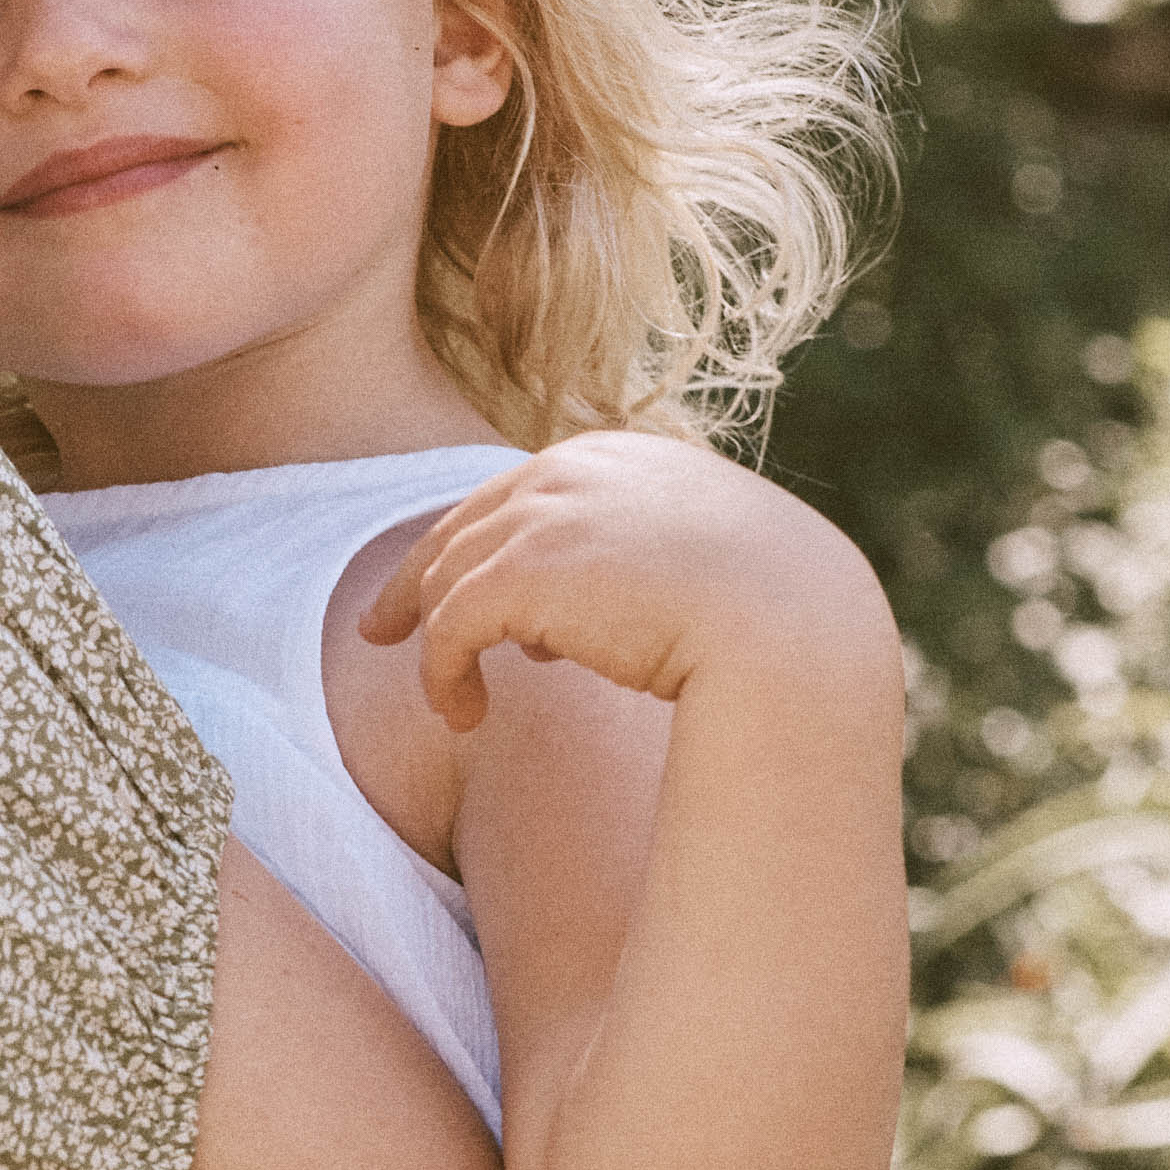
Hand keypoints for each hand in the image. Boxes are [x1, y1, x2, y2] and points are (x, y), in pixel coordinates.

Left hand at [360, 434, 898, 726]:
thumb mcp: (703, 564)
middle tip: (381, 629)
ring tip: (453, 702)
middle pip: (464, 524)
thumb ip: (641, 563)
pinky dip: (442, 673)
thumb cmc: (769, 613)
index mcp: (618, 454)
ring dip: (438, 642)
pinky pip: (450, 627)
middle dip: (419, 578)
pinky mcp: (524, 573)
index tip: (446, 590)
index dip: (472, 543)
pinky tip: (461, 715)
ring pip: (450, 576)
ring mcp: (546, 514)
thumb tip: (596, 611)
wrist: (788, 626)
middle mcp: (573, 468)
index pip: (515, 493)